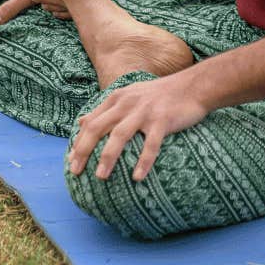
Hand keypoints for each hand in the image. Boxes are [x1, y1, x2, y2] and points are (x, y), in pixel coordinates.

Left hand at [68, 70, 209, 181]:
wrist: (194, 86)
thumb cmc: (160, 95)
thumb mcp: (129, 96)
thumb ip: (105, 109)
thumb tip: (81, 121)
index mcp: (118, 98)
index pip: (91, 121)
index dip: (79, 142)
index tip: (70, 162)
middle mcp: (128, 103)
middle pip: (98, 127)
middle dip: (84, 150)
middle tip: (75, 172)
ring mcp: (145, 111)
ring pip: (120, 135)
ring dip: (107, 157)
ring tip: (100, 176)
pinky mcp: (163, 120)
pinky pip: (150, 144)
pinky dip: (143, 162)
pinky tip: (137, 178)